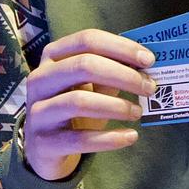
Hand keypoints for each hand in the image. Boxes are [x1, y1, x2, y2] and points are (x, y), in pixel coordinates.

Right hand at [24, 30, 155, 180]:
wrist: (44, 148)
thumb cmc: (73, 108)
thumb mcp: (90, 85)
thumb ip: (112, 71)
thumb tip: (147, 64)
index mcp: (53, 57)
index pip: (88, 40)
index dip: (121, 47)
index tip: (149, 60)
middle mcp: (40, 79)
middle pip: (83, 66)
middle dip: (123, 75)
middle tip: (149, 87)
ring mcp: (38, 111)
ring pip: (79, 102)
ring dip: (117, 106)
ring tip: (137, 112)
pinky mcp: (44, 143)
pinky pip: (80, 139)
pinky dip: (110, 139)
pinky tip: (131, 136)